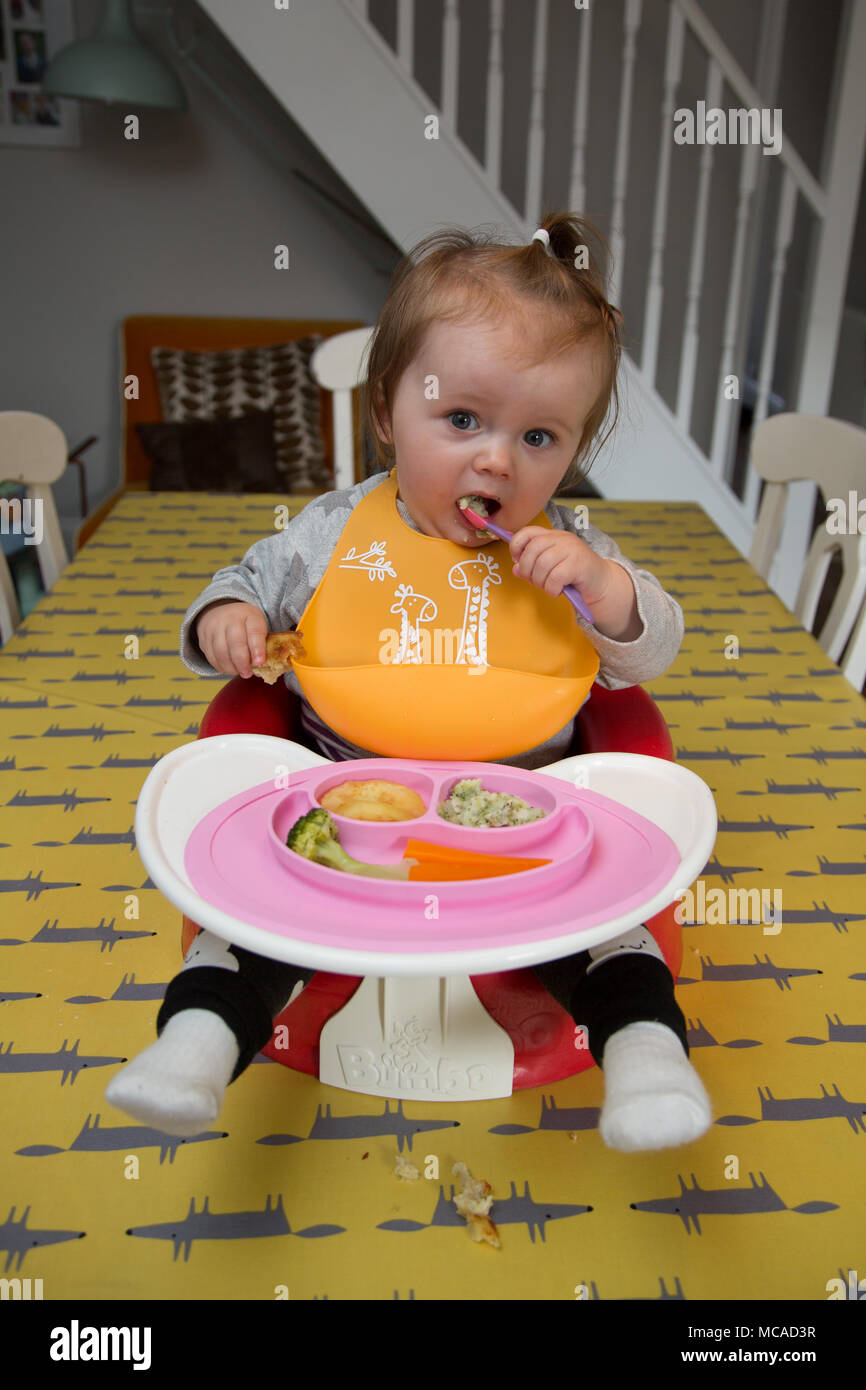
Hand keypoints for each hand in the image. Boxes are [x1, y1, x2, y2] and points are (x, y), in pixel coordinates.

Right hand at [196, 600, 268, 677]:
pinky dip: (222, 667)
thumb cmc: (244, 622)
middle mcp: (229, 618)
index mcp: (248, 614)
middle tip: (249, 673)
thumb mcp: (257, 624)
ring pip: (221, 652)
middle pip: (236, 643)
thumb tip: (261, 666)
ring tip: (240, 672)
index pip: (254, 631)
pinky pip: (212, 657)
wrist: (220, 612)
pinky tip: (230, 669)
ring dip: (232, 667)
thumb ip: (261, 642)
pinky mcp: (204, 639)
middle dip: (243, 663)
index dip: (258, 648)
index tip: (260, 662)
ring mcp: (214, 628)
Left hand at [509, 526, 642, 640]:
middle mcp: (562, 538)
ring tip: (547, 587)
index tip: (517, 561)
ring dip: (540, 581)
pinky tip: (556, 591)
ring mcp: (572, 550)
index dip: (516, 546)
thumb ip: (532, 566)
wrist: (601, 583)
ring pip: (542, 564)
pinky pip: (555, 577)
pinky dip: (551, 588)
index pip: (527, 532)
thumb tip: (516, 569)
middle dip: (527, 569)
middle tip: (533, 581)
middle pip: (532, 549)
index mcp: (553, 535)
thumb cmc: (573, 575)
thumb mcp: (550, 568)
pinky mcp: (579, 564)